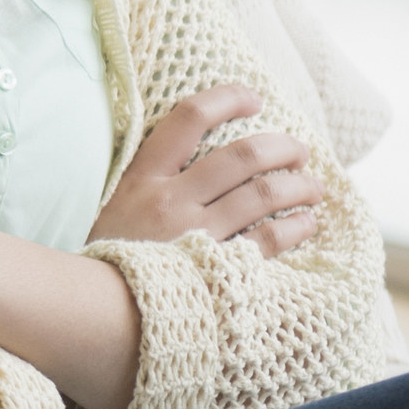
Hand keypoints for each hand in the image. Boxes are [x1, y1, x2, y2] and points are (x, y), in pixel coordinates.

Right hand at [90, 87, 326, 256]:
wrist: (95, 310)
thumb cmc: (105, 255)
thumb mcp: (111, 206)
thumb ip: (145, 180)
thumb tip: (188, 152)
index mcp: (142, 178)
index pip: (188, 119)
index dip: (227, 99)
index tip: (253, 98)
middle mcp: (170, 200)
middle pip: (242, 156)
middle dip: (282, 146)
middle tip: (299, 150)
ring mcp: (195, 234)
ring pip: (263, 195)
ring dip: (299, 186)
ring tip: (313, 187)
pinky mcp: (216, 267)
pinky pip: (269, 239)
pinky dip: (297, 227)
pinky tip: (307, 223)